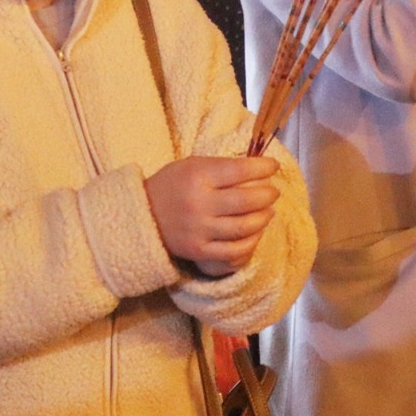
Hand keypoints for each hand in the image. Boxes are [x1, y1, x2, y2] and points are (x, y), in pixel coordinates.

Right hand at [145, 156, 279, 275]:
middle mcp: (199, 203)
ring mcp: (199, 229)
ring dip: (263, 217)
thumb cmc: (173, 184)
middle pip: (247, 200)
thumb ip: (224, 166)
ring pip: (244, 226)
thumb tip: (261, 167)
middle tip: (273, 192)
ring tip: (268, 211)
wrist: (141, 215)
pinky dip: (251, 241)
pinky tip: (255, 231)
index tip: (273, 166)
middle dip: (268, 194)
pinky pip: (234, 250)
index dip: (263, 167)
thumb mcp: (193, 165)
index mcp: (198, 176)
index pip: (241, 170)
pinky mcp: (198, 250)